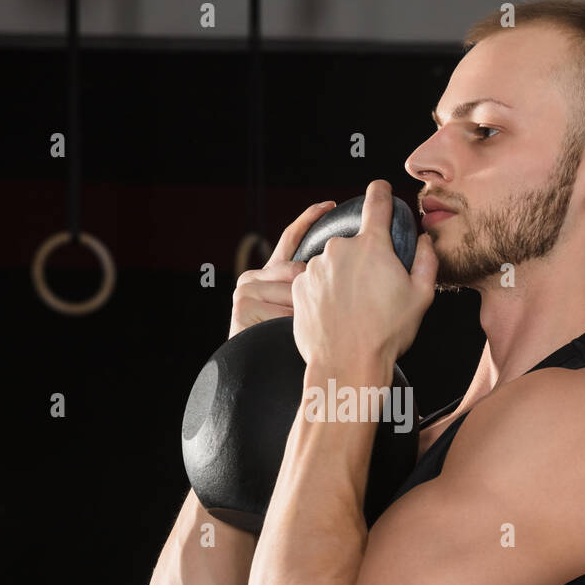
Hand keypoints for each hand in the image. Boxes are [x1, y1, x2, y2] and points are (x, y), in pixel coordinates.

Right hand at [229, 200, 336, 338]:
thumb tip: (341, 266)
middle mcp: (252, 279)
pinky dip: (293, 330)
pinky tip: (291, 340)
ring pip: (295, 293)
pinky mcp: (243, 308)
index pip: (290, 238)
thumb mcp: (304, 311)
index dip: (309, 219)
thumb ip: (312, 286)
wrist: (262, 379)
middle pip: (299, 271)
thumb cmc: (290, 346)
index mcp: (268, 275)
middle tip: (319, 321)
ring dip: (306, 318)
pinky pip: (285, 313)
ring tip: (305, 337)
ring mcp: (245, 292)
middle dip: (315, 296)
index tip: (329, 204)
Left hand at [290, 180, 436, 369]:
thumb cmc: (387, 333)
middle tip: (375, 290)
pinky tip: (335, 314)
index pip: (377, 202)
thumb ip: (426, 260)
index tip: (381, 189)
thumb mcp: (421, 296)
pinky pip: (315, 280)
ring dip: (342, 277)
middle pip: (354, 242)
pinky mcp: (298, 285)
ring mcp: (315, 266)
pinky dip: (324, 291)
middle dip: (364, 259)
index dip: (381, 192)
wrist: (347, 365)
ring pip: (333, 263)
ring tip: (354, 308)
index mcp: (373, 245)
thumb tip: (423, 240)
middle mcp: (340, 248)